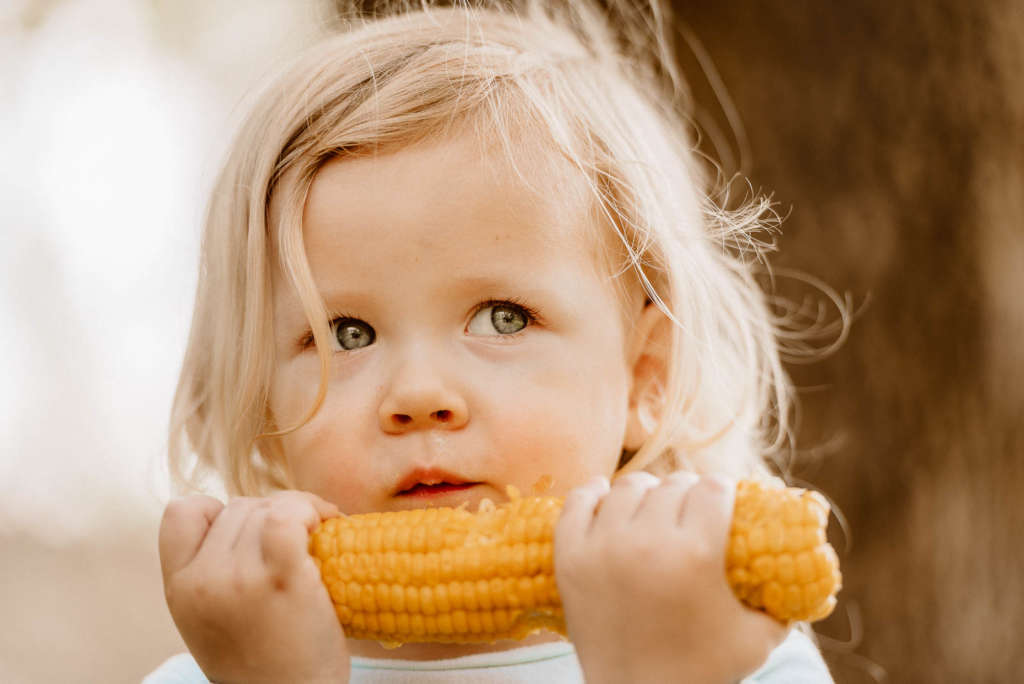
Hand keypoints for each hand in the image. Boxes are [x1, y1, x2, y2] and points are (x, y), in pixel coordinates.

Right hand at [158, 490, 348, 683]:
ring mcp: (239, 578)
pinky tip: (328, 527)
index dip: (217, 511)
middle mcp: (201, 580)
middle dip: (273, 512)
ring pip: (268, 506)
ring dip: (301, 510)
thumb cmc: (265, 666)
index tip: (249, 533)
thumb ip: (213, 574)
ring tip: (320, 529)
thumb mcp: (213, 621)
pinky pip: (290, 516)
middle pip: (238, 506)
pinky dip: (314, 511)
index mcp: (179, 589)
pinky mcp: (281, 579)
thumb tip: (248, 520)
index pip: (181, 512)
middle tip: (303, 533)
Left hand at [555, 472, 788, 683]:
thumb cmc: (704, 671)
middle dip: (687, 492)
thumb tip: (810, 562)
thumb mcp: (760, 637)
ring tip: (652, 509)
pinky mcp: (569, 557)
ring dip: (645, 493)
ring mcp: (602, 547)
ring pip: (628, 488)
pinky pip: (578, 501)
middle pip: (672, 485)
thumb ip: (786, 597)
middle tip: (689, 509)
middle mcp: (647, 542)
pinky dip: (593, 495)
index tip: (721, 500)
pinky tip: (607, 501)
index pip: (713, 488)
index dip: (722, 491)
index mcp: (696, 554)